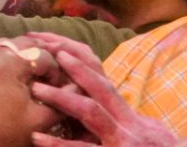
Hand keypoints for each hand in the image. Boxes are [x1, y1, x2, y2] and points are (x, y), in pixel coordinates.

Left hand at [23, 37, 176, 146]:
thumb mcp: (149, 136)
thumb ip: (131, 122)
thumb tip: (117, 107)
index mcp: (130, 120)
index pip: (105, 86)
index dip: (83, 67)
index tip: (60, 50)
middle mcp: (127, 126)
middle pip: (99, 89)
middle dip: (74, 69)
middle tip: (48, 53)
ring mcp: (122, 141)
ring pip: (91, 113)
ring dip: (62, 99)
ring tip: (36, 90)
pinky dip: (60, 144)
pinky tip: (39, 139)